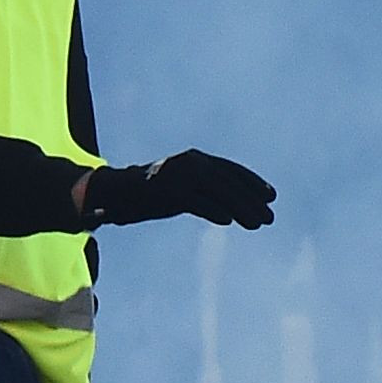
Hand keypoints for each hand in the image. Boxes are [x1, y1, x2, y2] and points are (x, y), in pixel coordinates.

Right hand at [79, 151, 275, 228]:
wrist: (110, 193)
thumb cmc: (146, 194)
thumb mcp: (180, 187)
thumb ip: (203, 191)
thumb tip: (232, 207)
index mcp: (193, 159)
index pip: (231, 169)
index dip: (253, 183)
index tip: (272, 197)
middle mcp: (189, 163)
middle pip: (229, 182)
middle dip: (252, 200)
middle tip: (270, 217)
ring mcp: (177, 176)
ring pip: (219, 191)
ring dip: (241, 208)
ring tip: (258, 224)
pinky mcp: (166, 192)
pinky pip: (196, 201)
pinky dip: (213, 210)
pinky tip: (228, 221)